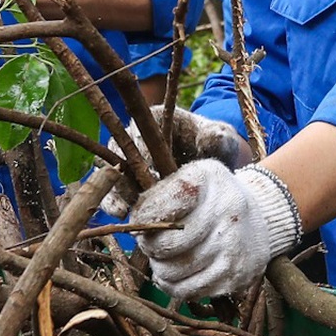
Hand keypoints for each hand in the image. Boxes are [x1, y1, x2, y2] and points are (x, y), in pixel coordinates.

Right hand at [100, 110, 251, 216]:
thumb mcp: (223, 140)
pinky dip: (113, 203)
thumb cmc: (216, 148)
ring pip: (113, 175)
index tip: (153, 171)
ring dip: (117, 193)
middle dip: (126, 177)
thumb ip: (218, 137)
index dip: (143, 151)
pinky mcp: (126, 183)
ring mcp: (129, 161)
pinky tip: (122, 216)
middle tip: (135, 196)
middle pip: (121, 155)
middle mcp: (136, 137)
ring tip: (125, 211)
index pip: (142, 131)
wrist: (214, 170)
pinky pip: (112, 192)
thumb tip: (211, 138)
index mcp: (156, 119)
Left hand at [126, 160, 300, 300]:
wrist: (260, 213)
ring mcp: (236, 245)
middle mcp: (228, 210)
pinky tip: (179, 275)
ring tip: (166, 261)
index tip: (145, 227)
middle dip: (151, 250)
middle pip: (166, 246)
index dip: (145, 224)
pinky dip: (178, 287)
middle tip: (153, 247)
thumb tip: (136, 228)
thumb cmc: (210, 197)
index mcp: (210, 179)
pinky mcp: (239, 275)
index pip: (161, 209)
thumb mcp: (187, 179)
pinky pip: (192, 291)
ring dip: (162, 271)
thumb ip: (157, 197)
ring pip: (176, 273)